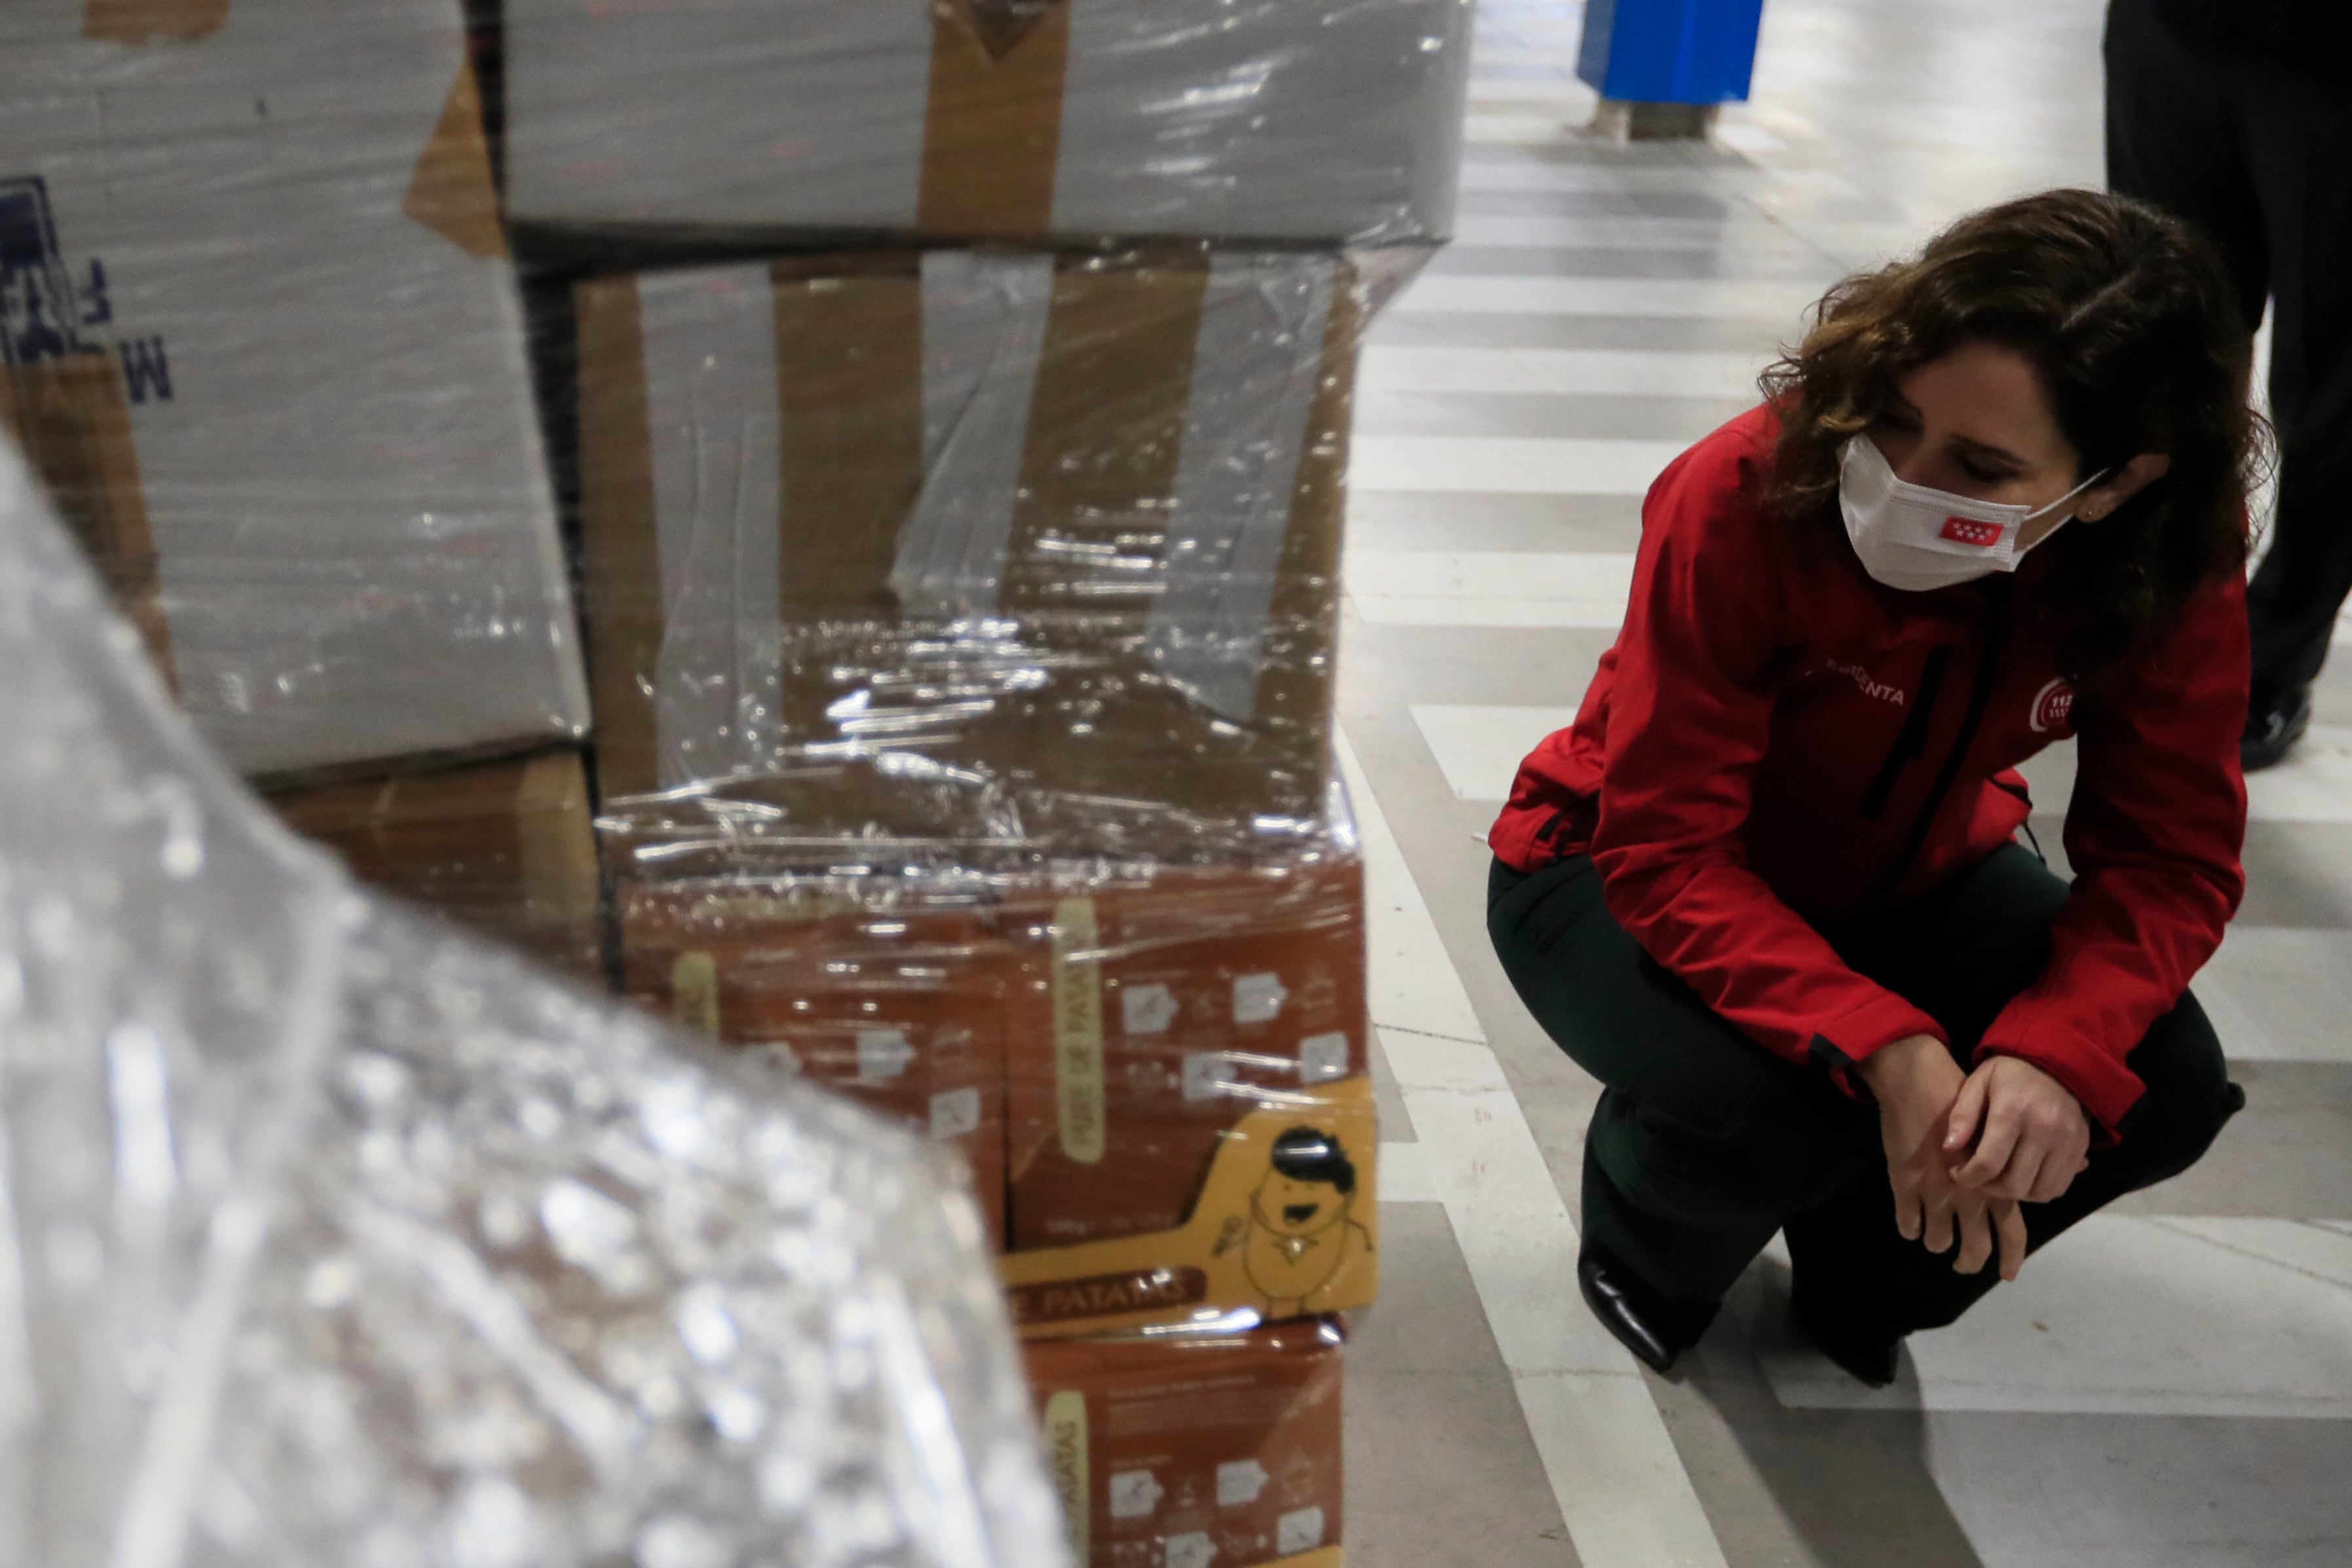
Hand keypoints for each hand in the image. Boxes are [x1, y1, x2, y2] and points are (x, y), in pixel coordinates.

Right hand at [1858, 1035, 2028, 1280]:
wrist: (1917, 1080)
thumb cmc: (1964, 1096)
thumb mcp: (2008, 1121)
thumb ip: (2040, 1151)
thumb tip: (2083, 1165)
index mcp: (1996, 1182)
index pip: (2012, 1232)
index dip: (2010, 1257)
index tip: (2007, 1274)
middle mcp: (1969, 1194)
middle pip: (1975, 1245)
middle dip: (1969, 1261)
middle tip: (1963, 1265)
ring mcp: (1935, 1192)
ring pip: (1938, 1238)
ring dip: (1937, 1242)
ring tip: (1935, 1238)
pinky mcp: (1904, 1185)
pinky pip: (1907, 1222)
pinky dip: (1910, 1228)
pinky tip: (1911, 1225)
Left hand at [1945, 1054, 2090, 1204]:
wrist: (2059, 1063)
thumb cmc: (2011, 1073)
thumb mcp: (1979, 1081)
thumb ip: (1962, 1114)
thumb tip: (1949, 1149)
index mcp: (2012, 1111)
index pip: (1988, 1163)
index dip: (1968, 1177)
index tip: (1957, 1174)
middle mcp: (2044, 1130)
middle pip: (2014, 1184)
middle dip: (1988, 1188)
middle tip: (1977, 1178)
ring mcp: (2066, 1142)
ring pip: (2039, 1192)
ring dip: (2015, 1193)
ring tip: (1999, 1179)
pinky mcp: (2080, 1150)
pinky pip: (2059, 1187)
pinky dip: (2038, 1190)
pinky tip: (2023, 1176)